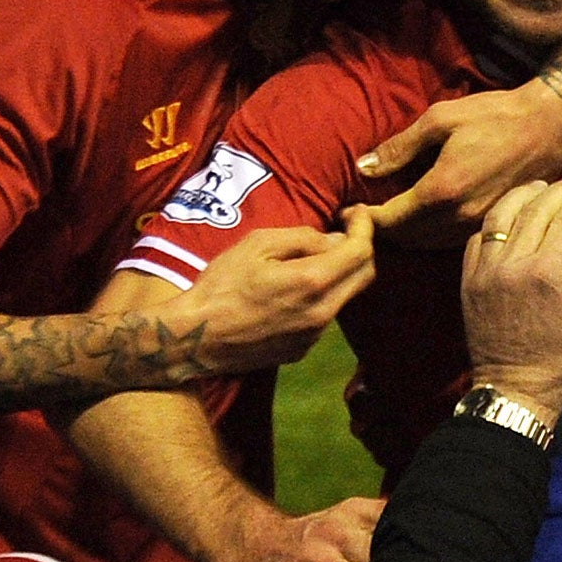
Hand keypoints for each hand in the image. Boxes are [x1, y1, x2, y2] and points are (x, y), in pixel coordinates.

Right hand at [165, 211, 374, 376]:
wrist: (195, 338)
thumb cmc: (220, 285)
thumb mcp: (257, 245)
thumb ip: (303, 238)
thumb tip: (335, 239)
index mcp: (312, 282)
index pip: (361, 251)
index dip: (364, 226)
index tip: (355, 212)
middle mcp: (322, 312)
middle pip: (366, 275)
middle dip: (361, 247)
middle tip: (343, 229)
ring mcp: (315, 336)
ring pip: (346, 296)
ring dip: (341, 273)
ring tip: (315, 256)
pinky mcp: (304, 349)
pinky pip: (326, 315)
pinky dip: (323, 295)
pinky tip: (297, 287)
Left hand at [362, 80, 561, 244]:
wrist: (550, 127)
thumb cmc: (495, 116)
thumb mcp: (441, 120)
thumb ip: (400, 148)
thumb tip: (363, 167)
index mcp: (442, 189)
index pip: (390, 219)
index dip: (364, 218)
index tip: (348, 210)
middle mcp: (459, 216)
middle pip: (406, 238)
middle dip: (381, 229)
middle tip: (362, 215)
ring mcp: (478, 225)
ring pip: (427, 244)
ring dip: (404, 235)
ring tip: (388, 218)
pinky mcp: (492, 225)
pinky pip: (448, 241)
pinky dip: (427, 235)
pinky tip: (422, 218)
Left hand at [462, 175, 561, 420]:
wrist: (518, 390)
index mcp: (552, 271)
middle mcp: (515, 263)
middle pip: (538, 208)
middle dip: (561, 190)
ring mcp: (486, 271)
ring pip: (502, 214)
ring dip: (524, 194)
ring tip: (542, 186)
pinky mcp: (469, 282)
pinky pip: (479, 238)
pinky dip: (497, 221)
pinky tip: (512, 215)